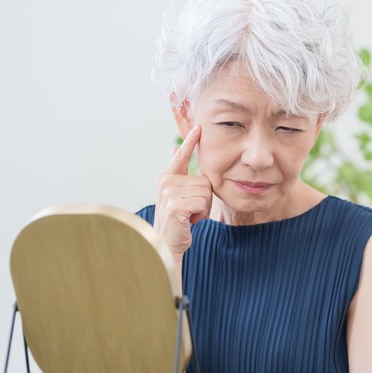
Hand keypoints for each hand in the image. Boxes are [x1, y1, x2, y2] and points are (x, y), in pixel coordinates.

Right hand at [154, 125, 212, 261]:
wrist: (166, 245)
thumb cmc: (176, 221)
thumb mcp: (176, 195)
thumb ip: (178, 174)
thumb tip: (175, 147)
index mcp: (166, 177)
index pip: (180, 156)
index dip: (190, 141)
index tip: (199, 127)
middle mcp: (166, 182)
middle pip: (204, 180)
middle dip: (204, 198)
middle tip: (191, 210)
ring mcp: (169, 193)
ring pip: (206, 191)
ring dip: (204, 207)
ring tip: (190, 216)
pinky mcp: (176, 205)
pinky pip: (203, 202)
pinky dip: (202, 214)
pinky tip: (190, 221)